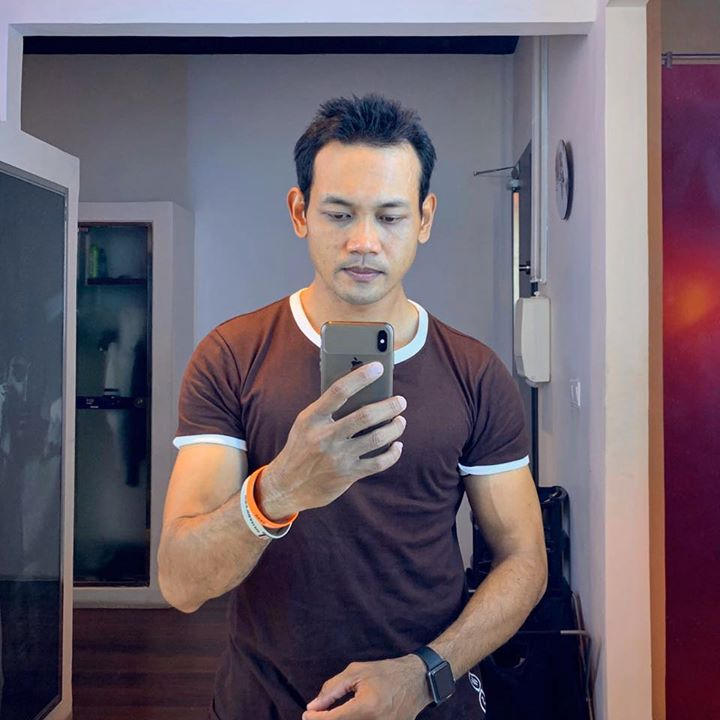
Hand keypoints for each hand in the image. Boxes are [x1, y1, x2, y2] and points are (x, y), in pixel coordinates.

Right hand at [257, 362, 406, 518]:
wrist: (287, 486)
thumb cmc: (301, 447)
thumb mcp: (306, 424)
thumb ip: (327, 409)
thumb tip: (362, 391)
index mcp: (312, 418)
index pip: (339, 391)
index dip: (360, 377)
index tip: (378, 367)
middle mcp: (325, 437)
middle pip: (365, 416)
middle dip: (389, 406)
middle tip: (400, 401)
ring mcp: (337, 457)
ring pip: (376, 439)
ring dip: (394, 428)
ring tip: (400, 421)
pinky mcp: (347, 474)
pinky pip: (378, 463)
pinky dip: (392, 453)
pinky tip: (396, 446)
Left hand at [302, 655, 431, 719]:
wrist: (417, 681)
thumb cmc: (386, 672)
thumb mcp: (356, 672)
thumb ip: (332, 689)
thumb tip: (313, 706)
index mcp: (366, 707)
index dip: (317, 719)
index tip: (306, 714)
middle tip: (318, 714)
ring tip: (335, 713)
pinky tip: (350, 715)